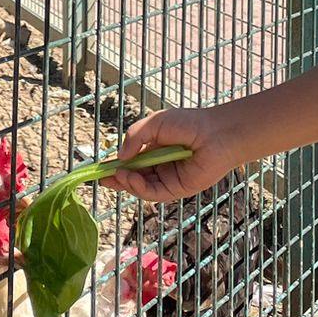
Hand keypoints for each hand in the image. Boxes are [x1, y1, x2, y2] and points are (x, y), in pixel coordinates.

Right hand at [102, 106, 247, 202]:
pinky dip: (139, 188)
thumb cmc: (189, 123)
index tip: (100, 167)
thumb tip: (120, 157)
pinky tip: (130, 178)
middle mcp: (160, 166)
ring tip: (117, 174)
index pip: (131, 161)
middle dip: (117, 178)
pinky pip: (154, 193)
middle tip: (101, 178)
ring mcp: (169, 179)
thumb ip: (135, 137)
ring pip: (141, 187)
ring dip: (126, 182)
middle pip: (134, 177)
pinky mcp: (177, 189)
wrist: (217, 133)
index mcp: (155, 149)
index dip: (116, 165)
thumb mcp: (155, 124)